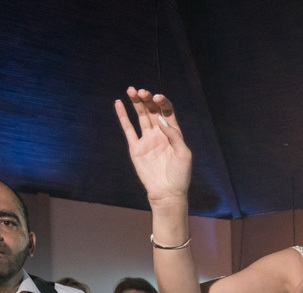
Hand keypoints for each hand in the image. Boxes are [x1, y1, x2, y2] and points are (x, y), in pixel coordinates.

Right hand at [115, 88, 191, 204]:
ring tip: (131, 90)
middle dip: (147, 99)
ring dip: (136, 103)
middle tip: (141, 91)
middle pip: (152, 111)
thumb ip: (174, 136)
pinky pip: (128, 129)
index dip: (162, 102)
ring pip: (140, 116)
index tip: (157, 97)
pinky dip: (123, 116)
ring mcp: (147, 139)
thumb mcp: (184, 154)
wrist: (167, 193)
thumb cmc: (180, 175)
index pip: (167, 112)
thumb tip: (161, 120)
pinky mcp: (136, 147)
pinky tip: (118, 103)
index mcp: (173, 133)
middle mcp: (159, 133)